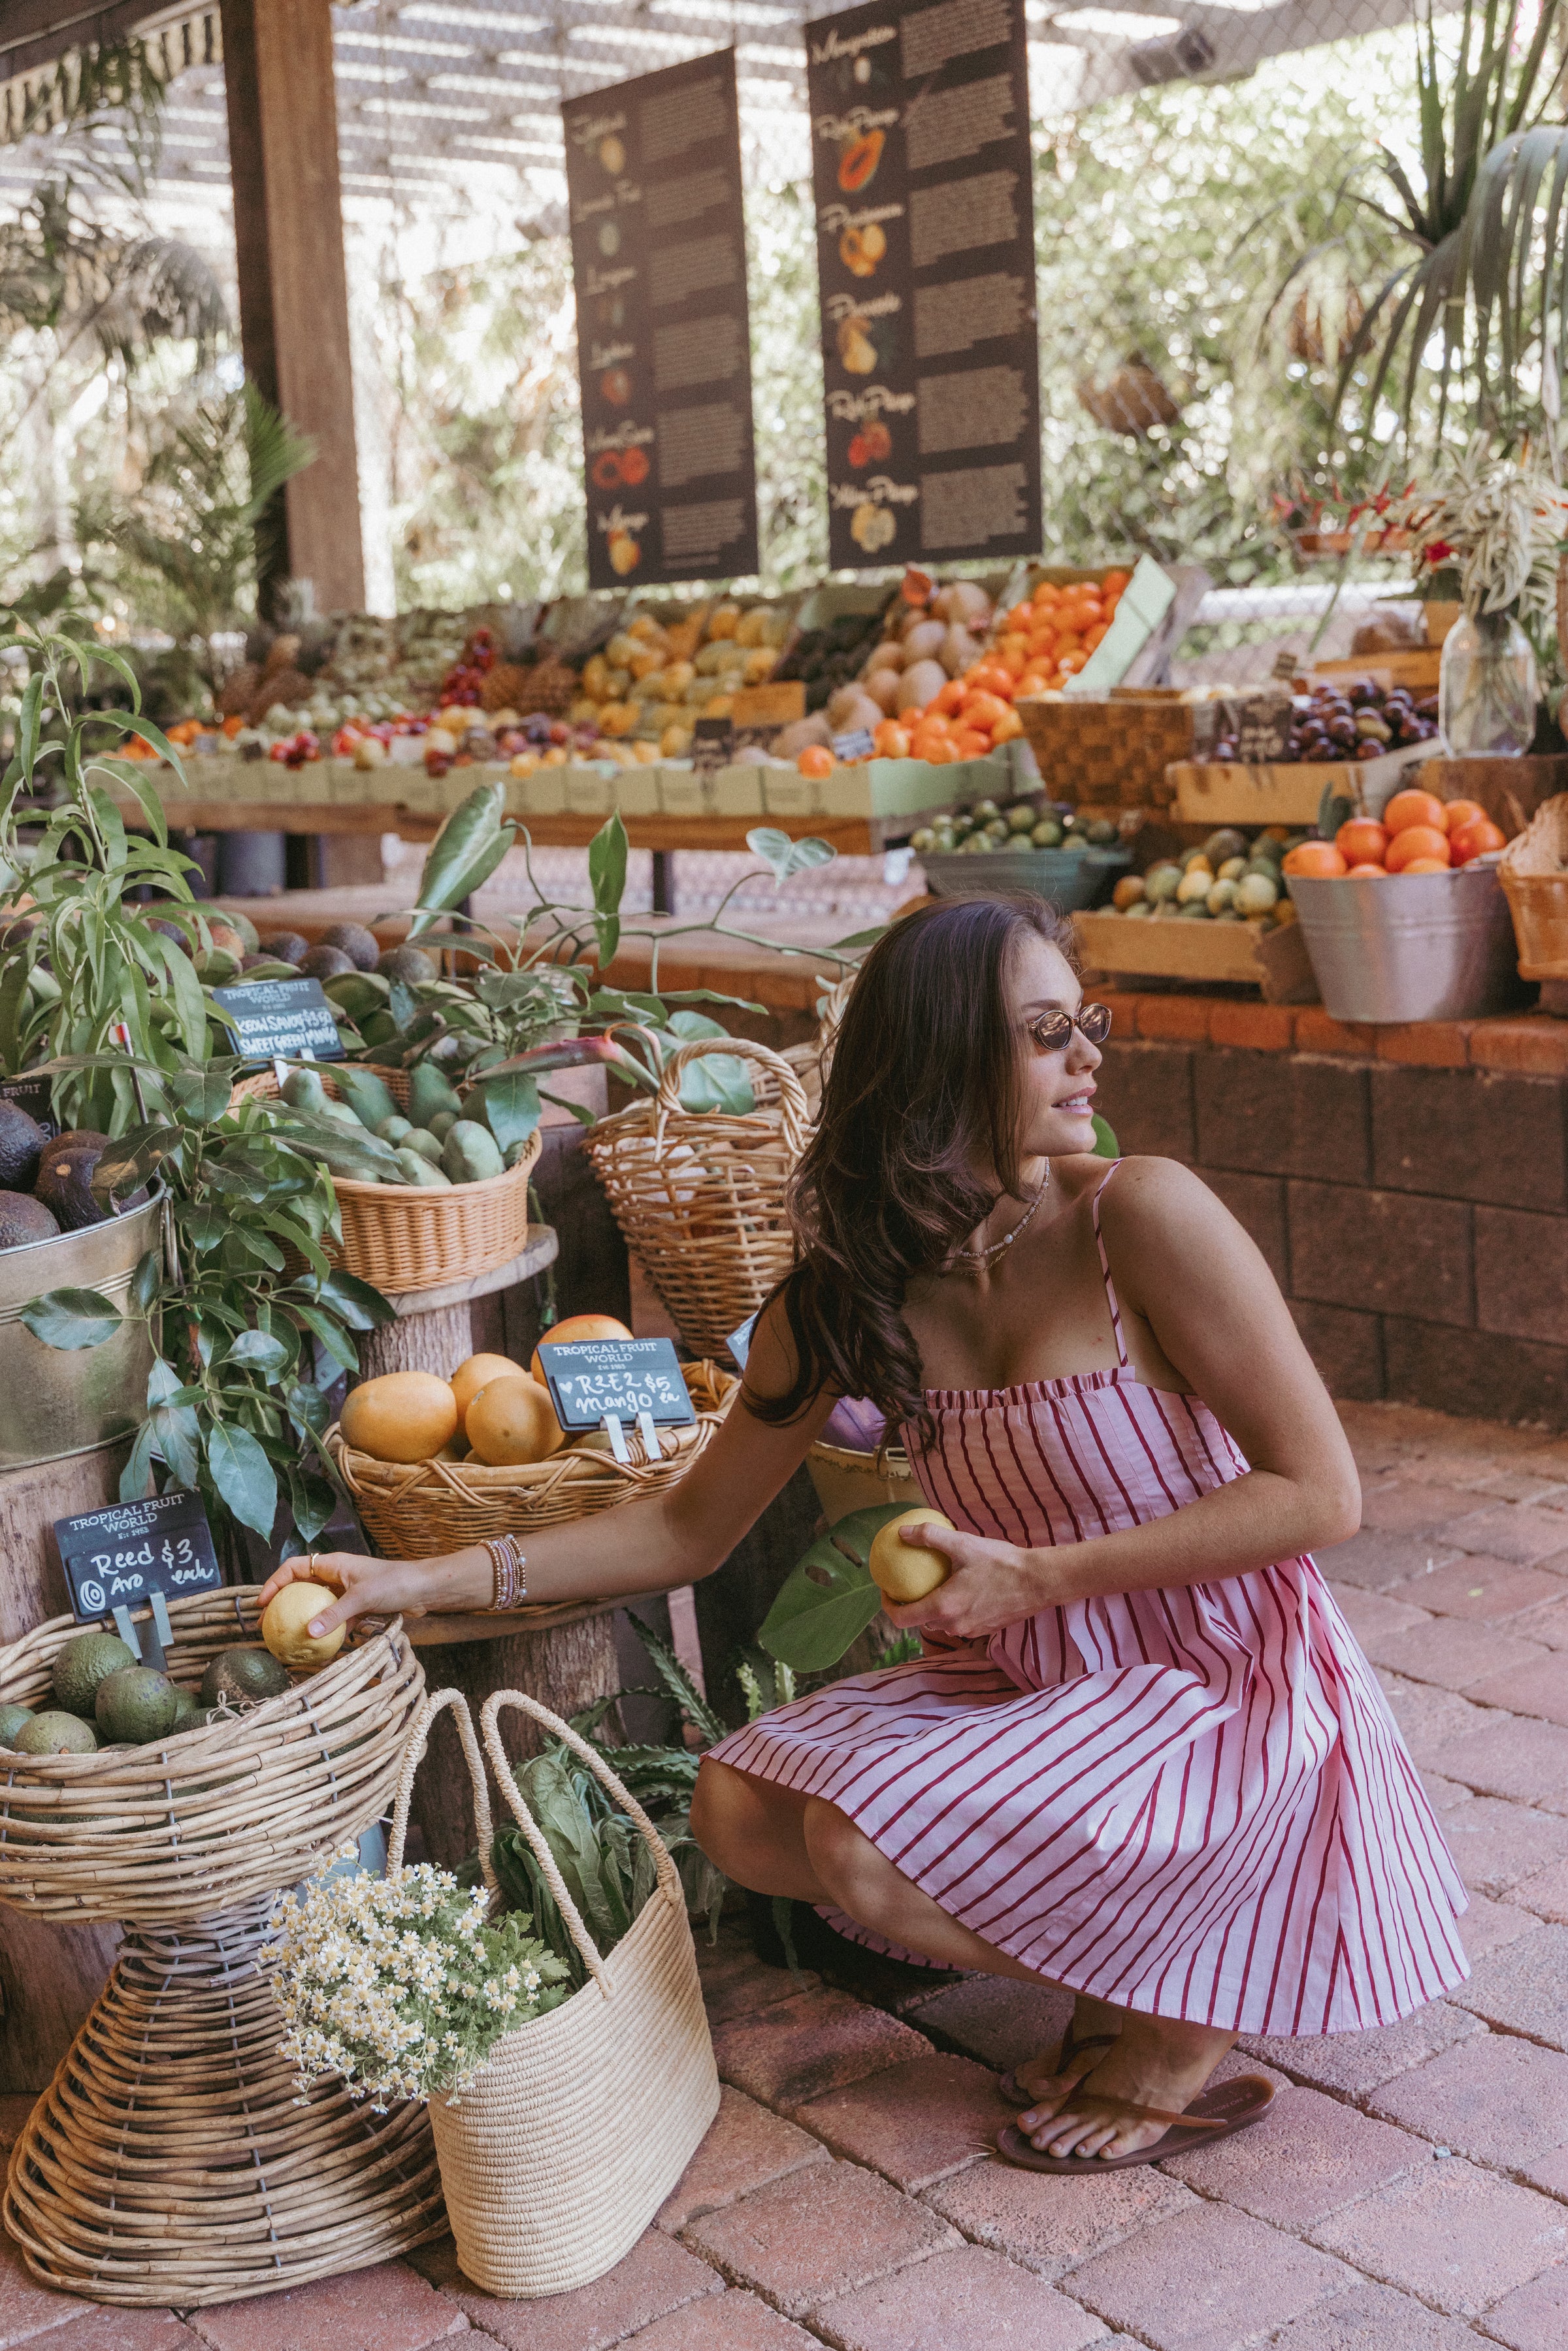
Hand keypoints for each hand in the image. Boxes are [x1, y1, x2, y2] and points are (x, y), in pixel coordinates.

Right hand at [257, 1550, 474, 1639]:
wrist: (424, 1589)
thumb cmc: (395, 1583)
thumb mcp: (362, 1597)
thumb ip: (335, 1614)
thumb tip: (308, 1632)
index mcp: (333, 1564)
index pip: (294, 1568)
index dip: (274, 1583)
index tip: (262, 1603)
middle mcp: (336, 1576)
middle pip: (301, 1587)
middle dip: (282, 1604)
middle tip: (267, 1625)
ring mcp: (346, 1592)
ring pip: (316, 1605)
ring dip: (302, 1620)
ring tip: (286, 1639)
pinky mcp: (357, 1608)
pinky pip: (334, 1620)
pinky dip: (325, 1631)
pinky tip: (317, 1648)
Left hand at [882, 1522, 1054, 1641]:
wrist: (1039, 1582)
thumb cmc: (1001, 1563)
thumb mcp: (963, 1544)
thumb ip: (929, 1537)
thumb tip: (903, 1532)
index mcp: (944, 1608)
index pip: (901, 1618)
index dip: (888, 1606)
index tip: (887, 1589)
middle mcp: (954, 1625)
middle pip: (920, 1621)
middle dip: (911, 1605)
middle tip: (909, 1582)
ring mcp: (970, 1630)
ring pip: (941, 1622)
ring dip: (933, 1607)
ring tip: (934, 1583)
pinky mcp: (985, 1630)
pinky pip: (959, 1622)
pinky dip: (953, 1609)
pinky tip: (960, 1588)